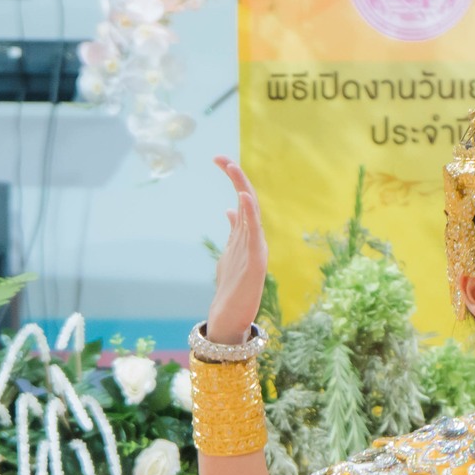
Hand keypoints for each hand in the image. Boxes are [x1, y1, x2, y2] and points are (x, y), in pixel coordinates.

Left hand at [207, 156, 267, 343]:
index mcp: (246, 233)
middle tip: (221, 157)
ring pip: (252, 211)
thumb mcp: (229, 253)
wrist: (231, 317)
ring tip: (232, 168)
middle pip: (248, 199)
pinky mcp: (256, 261)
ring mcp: (256, 248)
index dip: (233, 178)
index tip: (218, 159)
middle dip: (236, 177)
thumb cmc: (233, 287)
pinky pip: (254, 233)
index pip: (241, 198)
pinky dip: (249, 213)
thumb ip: (232, 232)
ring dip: (242, 188)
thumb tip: (229, 211)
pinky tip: (242, 197)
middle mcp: (253, 237)